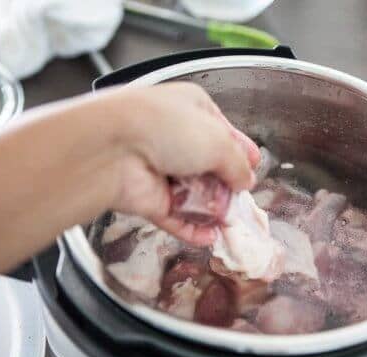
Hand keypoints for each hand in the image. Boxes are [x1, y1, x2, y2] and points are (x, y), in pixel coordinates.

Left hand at [106, 82, 259, 245]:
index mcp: (191, 109)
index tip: (254, 164)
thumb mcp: (218, 140)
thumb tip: (246, 181)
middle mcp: (174, 137)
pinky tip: (210, 237)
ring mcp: (160, 169)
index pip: (222, 130)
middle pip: (210, 164)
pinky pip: (176, 216)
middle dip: (228, 183)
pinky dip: (193, 229)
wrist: (113, 150)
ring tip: (230, 221)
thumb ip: (238, 163)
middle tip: (243, 197)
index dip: (240, 149)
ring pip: (194, 193)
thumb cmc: (166, 128)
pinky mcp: (149, 199)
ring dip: (213, 209)